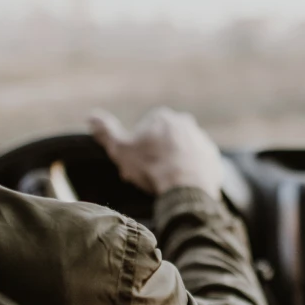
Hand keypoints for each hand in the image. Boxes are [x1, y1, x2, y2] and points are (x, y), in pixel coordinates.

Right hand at [88, 107, 223, 199]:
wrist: (185, 188)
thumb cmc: (150, 167)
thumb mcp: (121, 149)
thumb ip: (106, 132)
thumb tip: (91, 115)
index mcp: (163, 117)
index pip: (144, 132)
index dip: (136, 151)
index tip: (134, 166)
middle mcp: (186, 123)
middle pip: (162, 142)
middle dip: (154, 157)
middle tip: (147, 178)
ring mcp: (202, 141)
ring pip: (180, 154)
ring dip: (171, 166)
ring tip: (163, 185)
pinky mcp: (213, 159)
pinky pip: (196, 167)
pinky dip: (188, 176)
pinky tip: (179, 188)